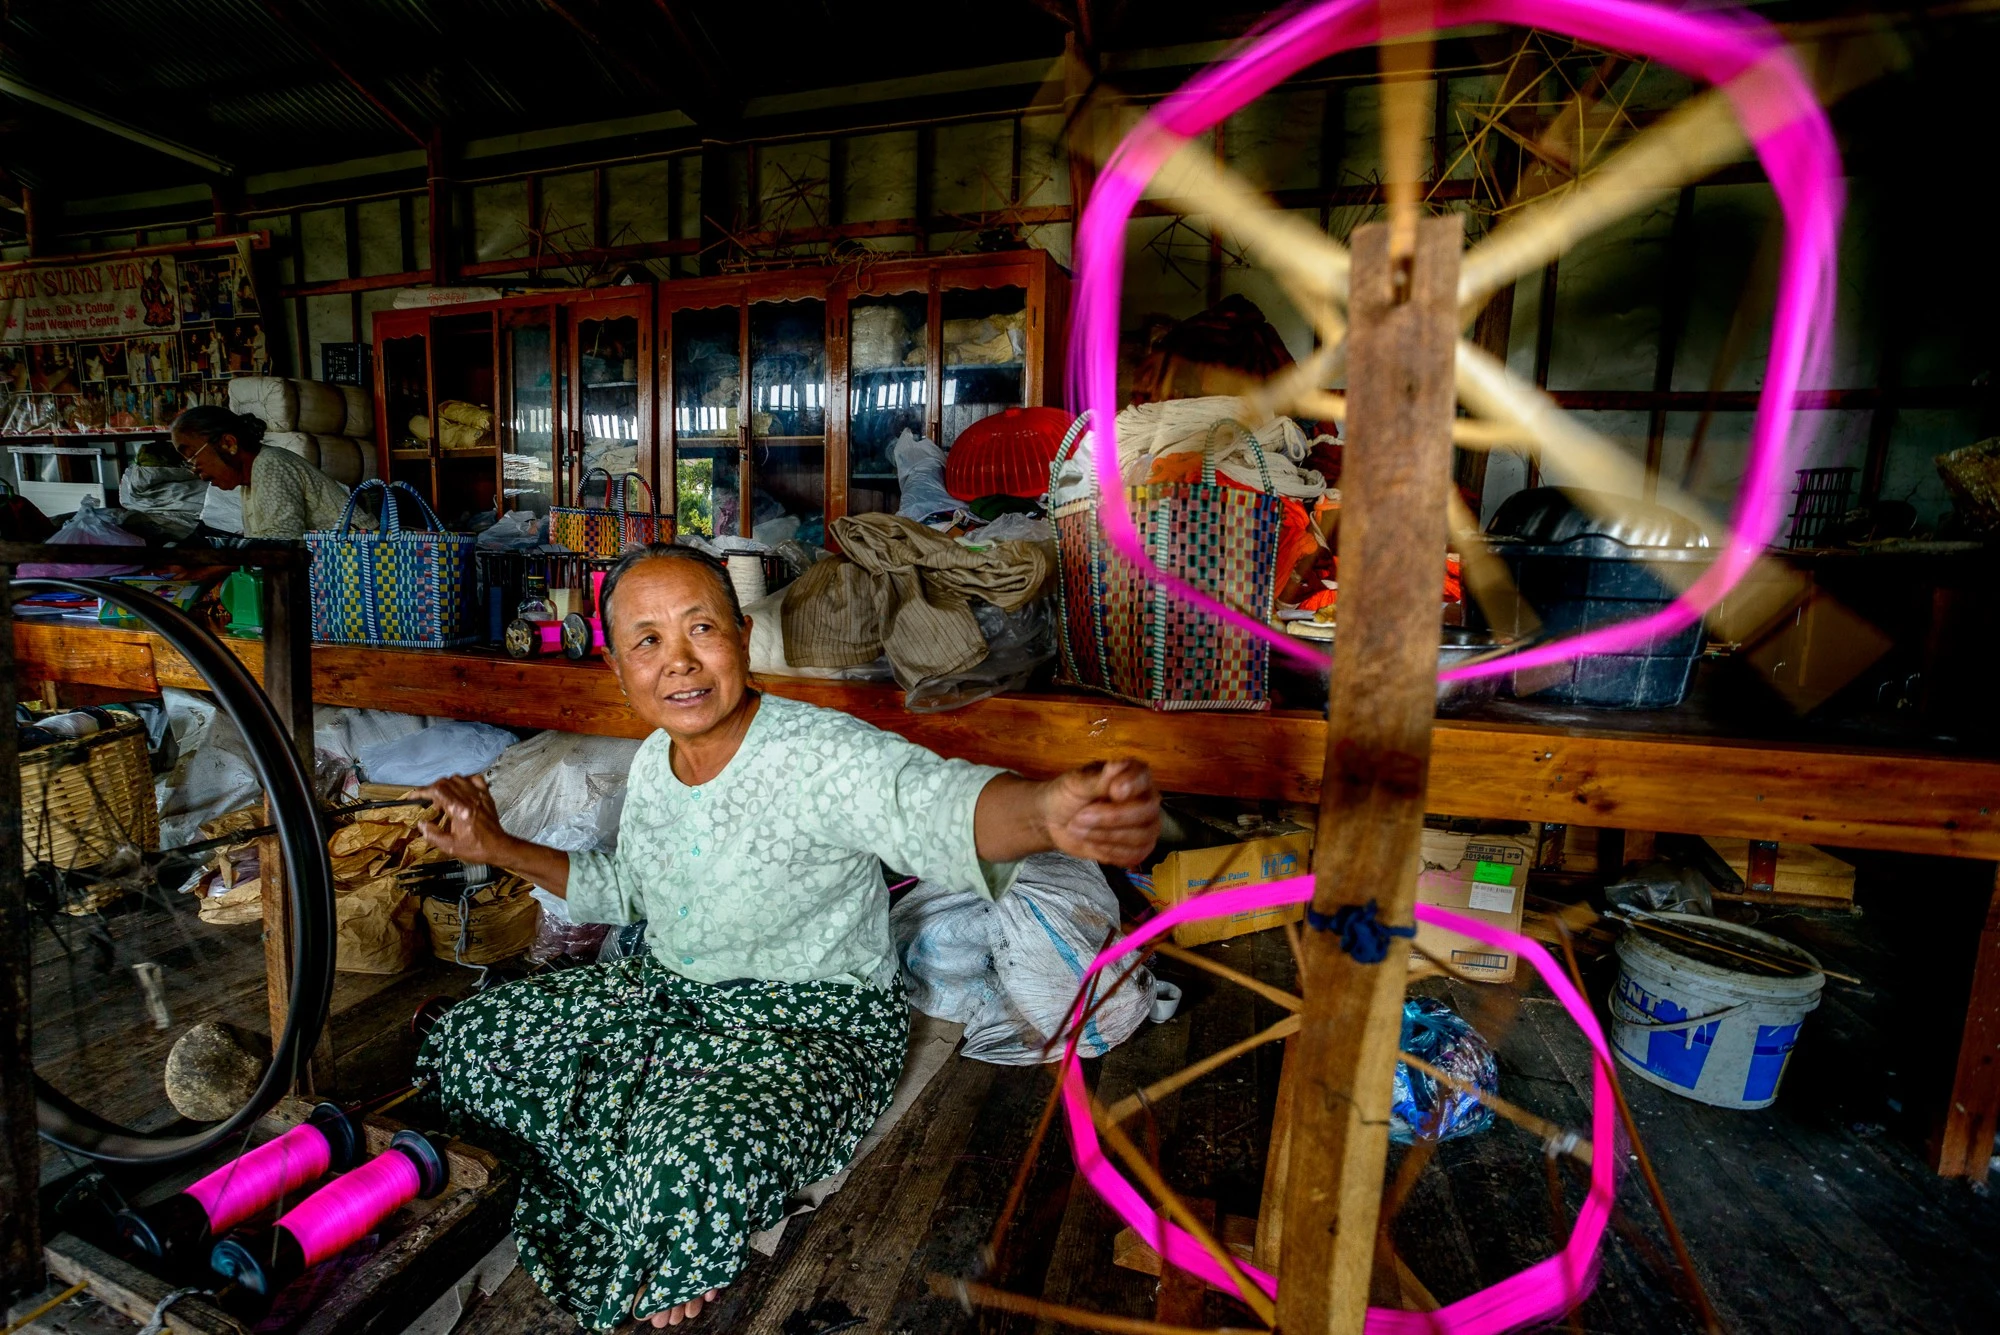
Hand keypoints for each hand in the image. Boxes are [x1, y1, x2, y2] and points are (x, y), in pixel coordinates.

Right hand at [408, 774, 512, 865]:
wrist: (498, 847)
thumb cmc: (476, 848)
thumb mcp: (450, 847)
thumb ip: (433, 834)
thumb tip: (422, 824)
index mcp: (459, 810)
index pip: (437, 791)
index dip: (422, 791)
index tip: (414, 796)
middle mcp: (469, 799)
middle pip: (445, 782)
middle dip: (432, 789)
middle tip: (429, 801)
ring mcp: (479, 795)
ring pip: (458, 778)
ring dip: (446, 785)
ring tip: (444, 798)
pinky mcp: (486, 795)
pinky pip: (474, 779)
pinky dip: (464, 781)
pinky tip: (460, 790)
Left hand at [1039, 759, 1160, 867]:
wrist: (1055, 820)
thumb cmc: (1068, 794)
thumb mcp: (1076, 784)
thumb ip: (1099, 779)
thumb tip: (1118, 764)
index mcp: (1134, 775)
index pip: (1144, 778)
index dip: (1132, 786)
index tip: (1114, 791)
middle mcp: (1146, 799)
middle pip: (1146, 811)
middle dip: (1112, 817)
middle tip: (1080, 817)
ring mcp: (1146, 825)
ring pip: (1141, 837)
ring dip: (1105, 836)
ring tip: (1078, 829)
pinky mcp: (1138, 848)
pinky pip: (1134, 855)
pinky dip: (1109, 851)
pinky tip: (1091, 842)